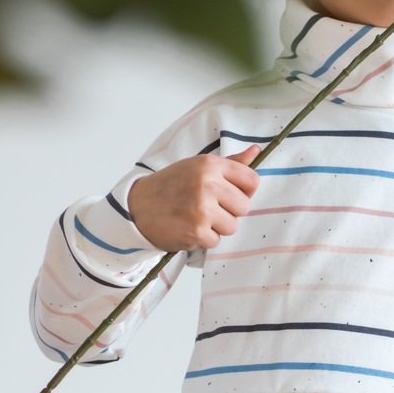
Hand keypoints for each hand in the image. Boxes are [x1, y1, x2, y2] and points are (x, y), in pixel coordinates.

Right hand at [127, 145, 259, 251]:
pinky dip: (204, 239)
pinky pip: (216, 241)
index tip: (230, 194)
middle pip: (244, 207)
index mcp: (210, 165)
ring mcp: (203, 209)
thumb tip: (257, 151)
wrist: (137, 207)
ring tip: (197, 217)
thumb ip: (230, 163)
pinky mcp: (197, 232)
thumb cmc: (171, 186)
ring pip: (232, 226)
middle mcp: (208, 184)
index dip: (244, 191)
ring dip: (217, 227)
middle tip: (208, 207)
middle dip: (230, 211)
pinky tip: (189, 228)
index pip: (252, 180)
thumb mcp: (197, 167)